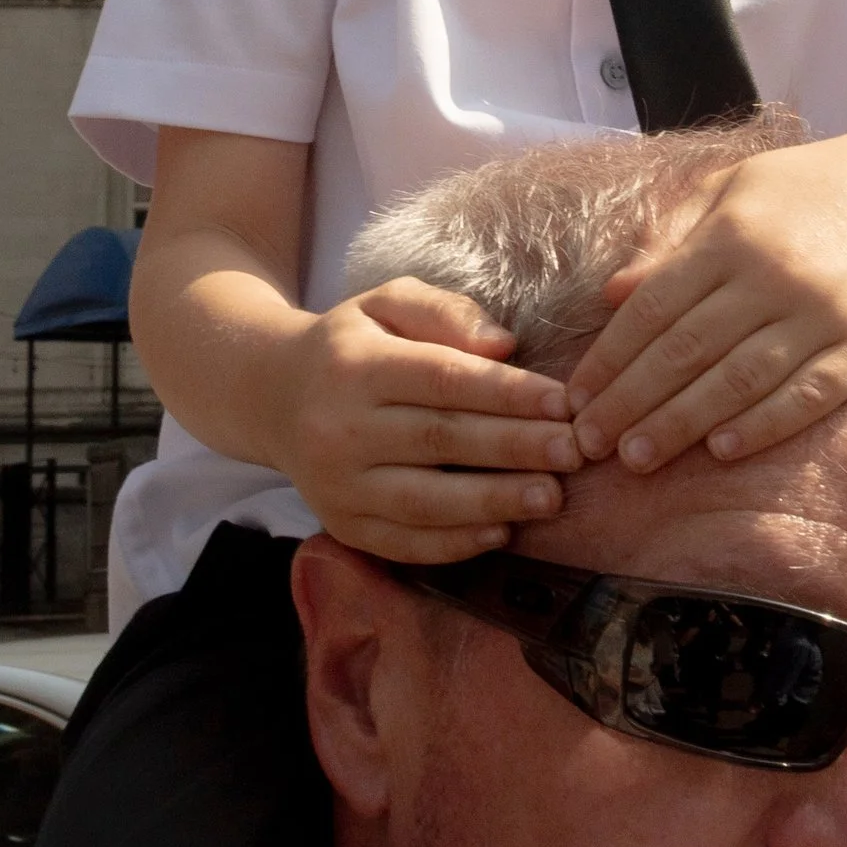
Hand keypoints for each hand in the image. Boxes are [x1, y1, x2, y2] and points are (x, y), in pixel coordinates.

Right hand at [275, 278, 582, 563]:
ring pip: (424, 501)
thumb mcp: (386, 302)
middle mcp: (340, 428)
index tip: (565, 402)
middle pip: (440, 441)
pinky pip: (403, 543)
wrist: (271, 396)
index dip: (508, 393)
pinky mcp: (341, 525)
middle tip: (575, 452)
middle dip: (515, 449)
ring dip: (493, 501)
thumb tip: (503, 346)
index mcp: (356, 365)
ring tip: (551, 497)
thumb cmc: (351, 344)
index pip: (443, 380)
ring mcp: (337, 485)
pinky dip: (454, 543)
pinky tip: (500, 531)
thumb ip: (444, 312)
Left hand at [564, 127, 846, 473]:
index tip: (577, 396)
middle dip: (632, 401)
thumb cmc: (811, 191)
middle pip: (687, 350)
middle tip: (589, 442)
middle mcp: (774, 275)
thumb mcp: (735, 189)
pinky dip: (762, 426)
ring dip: (682, 424)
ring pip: (739, 381)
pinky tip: (722, 449)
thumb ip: (672, 238)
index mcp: (733, 233)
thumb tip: (612, 293)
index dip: (611, 356)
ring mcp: (823, 314)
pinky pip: (806, 395)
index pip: (654, 306)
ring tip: (638, 457)